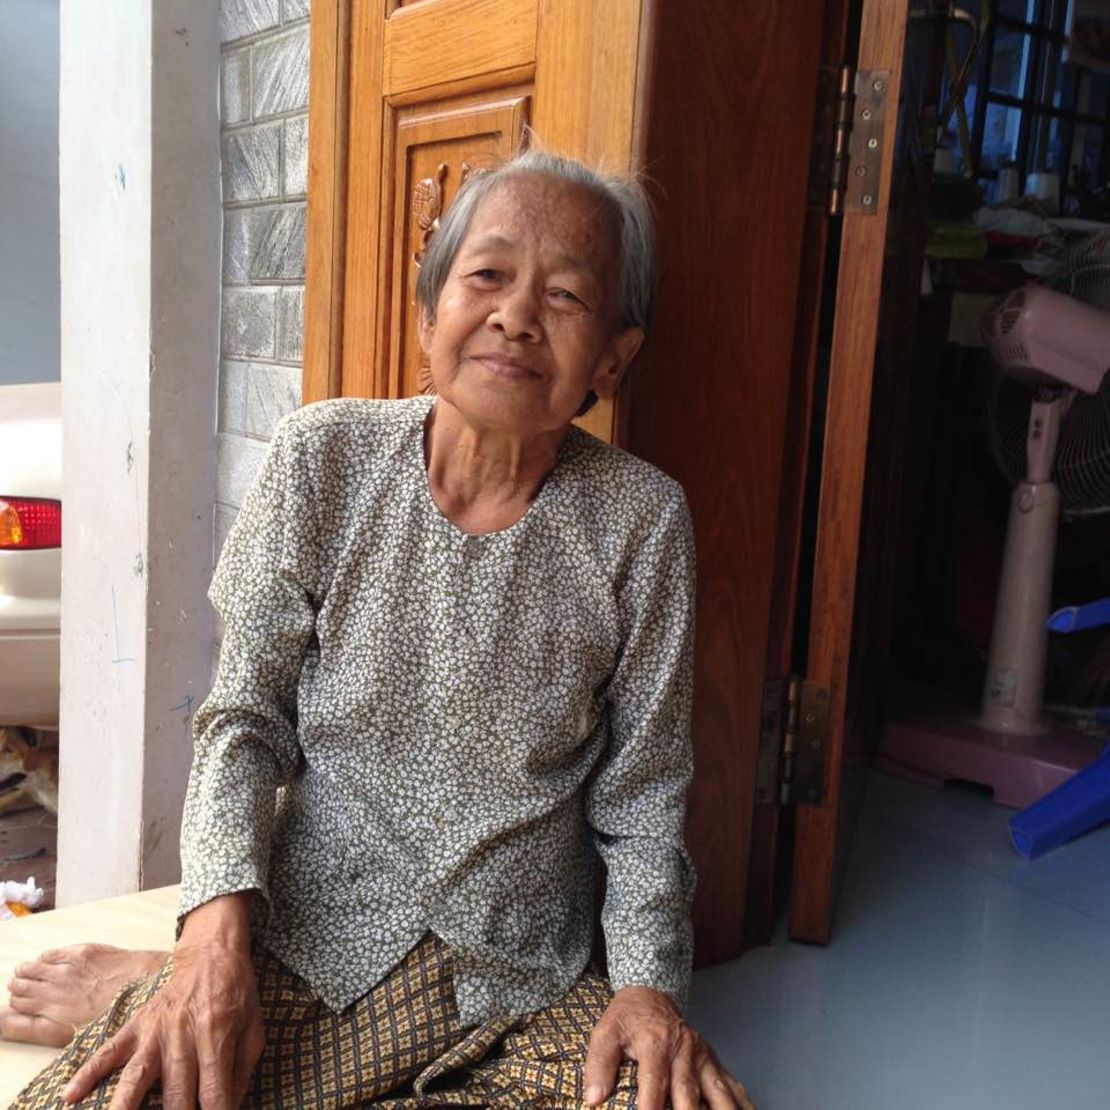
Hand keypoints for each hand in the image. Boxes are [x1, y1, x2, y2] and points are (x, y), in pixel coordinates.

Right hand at [61, 894, 264, 1109]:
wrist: (212, 955)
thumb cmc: (237, 996)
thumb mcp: (253, 1030)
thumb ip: (242, 1072)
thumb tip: (229, 1108)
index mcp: (216, 1035)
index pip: (214, 1091)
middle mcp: (182, 1035)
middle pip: (175, 1092)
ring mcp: (155, 1031)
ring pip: (135, 1076)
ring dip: (124, 1104)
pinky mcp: (135, 1026)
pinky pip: (107, 1051)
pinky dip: (87, 1072)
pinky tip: (69, 1095)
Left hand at [584, 985, 752, 1109]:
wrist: (651, 992)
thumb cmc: (627, 1017)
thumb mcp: (605, 1032)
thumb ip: (598, 1064)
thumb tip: (593, 1098)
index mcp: (655, 1043)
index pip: (654, 1082)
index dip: (650, 1108)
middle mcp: (683, 1049)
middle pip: (688, 1092)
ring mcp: (701, 1055)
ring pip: (717, 1090)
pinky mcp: (712, 1059)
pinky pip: (730, 1084)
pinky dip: (740, 1103)